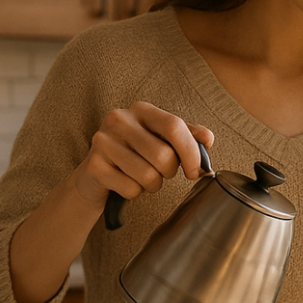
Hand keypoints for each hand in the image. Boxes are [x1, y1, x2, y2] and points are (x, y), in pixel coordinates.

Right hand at [71, 102, 213, 208]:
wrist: (94, 176)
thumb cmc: (134, 156)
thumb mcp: (160, 140)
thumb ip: (185, 136)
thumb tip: (208, 139)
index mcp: (141, 109)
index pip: (174, 126)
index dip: (191, 152)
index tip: (196, 170)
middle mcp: (119, 120)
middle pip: (163, 156)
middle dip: (168, 173)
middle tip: (160, 173)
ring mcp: (103, 142)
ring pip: (148, 176)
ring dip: (152, 185)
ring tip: (141, 178)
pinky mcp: (94, 166)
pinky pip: (131, 189)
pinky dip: (134, 193)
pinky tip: (124, 183)